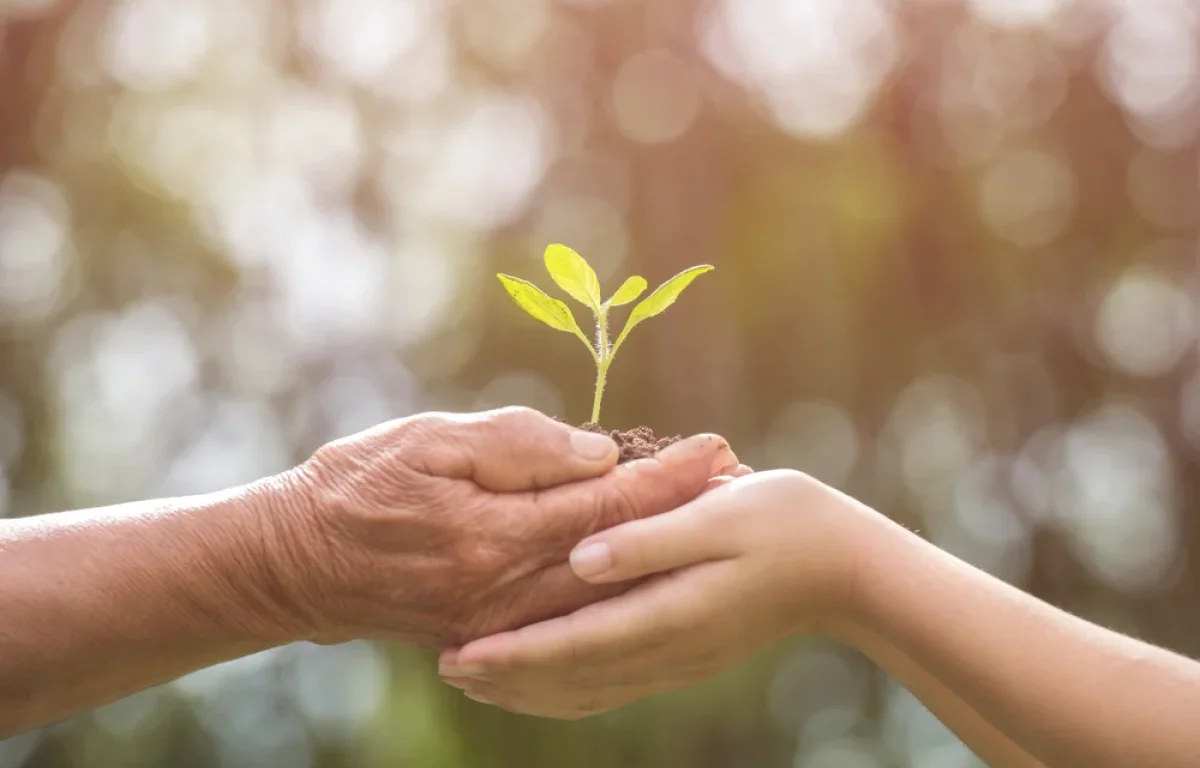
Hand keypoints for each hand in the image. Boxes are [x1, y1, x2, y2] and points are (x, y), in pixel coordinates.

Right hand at [264, 407, 739, 647]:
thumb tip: (599, 455)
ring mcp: (501, 622)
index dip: (664, 477)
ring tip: (712, 525)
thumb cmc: (358, 484)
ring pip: (606, 594)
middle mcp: (507, 591)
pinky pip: (573, 625)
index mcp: (495, 535)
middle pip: (620, 556)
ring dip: (663, 558)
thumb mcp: (431, 442)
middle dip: (683, 518)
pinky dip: (621, 601)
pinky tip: (652, 583)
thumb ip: (517, 448)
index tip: (715, 449)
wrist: (298, 562)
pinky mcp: (491, 635)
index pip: (605, 505)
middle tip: (739, 486)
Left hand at [437, 469, 865, 717]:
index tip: (459, 656)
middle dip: (507, 678)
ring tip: (480, 678)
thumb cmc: (785, 522)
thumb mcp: (719, 513)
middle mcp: (669, 648)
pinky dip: (568, 687)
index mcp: (672, 611)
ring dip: (531, 688)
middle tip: (447, 668)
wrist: (843, 565)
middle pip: (572, 678)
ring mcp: (679, 658)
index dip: (513, 654)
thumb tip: (581, 558)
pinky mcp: (686, 654)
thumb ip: (648, 538)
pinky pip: (614, 684)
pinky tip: (546, 678)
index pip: (575, 644)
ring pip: (590, 689)